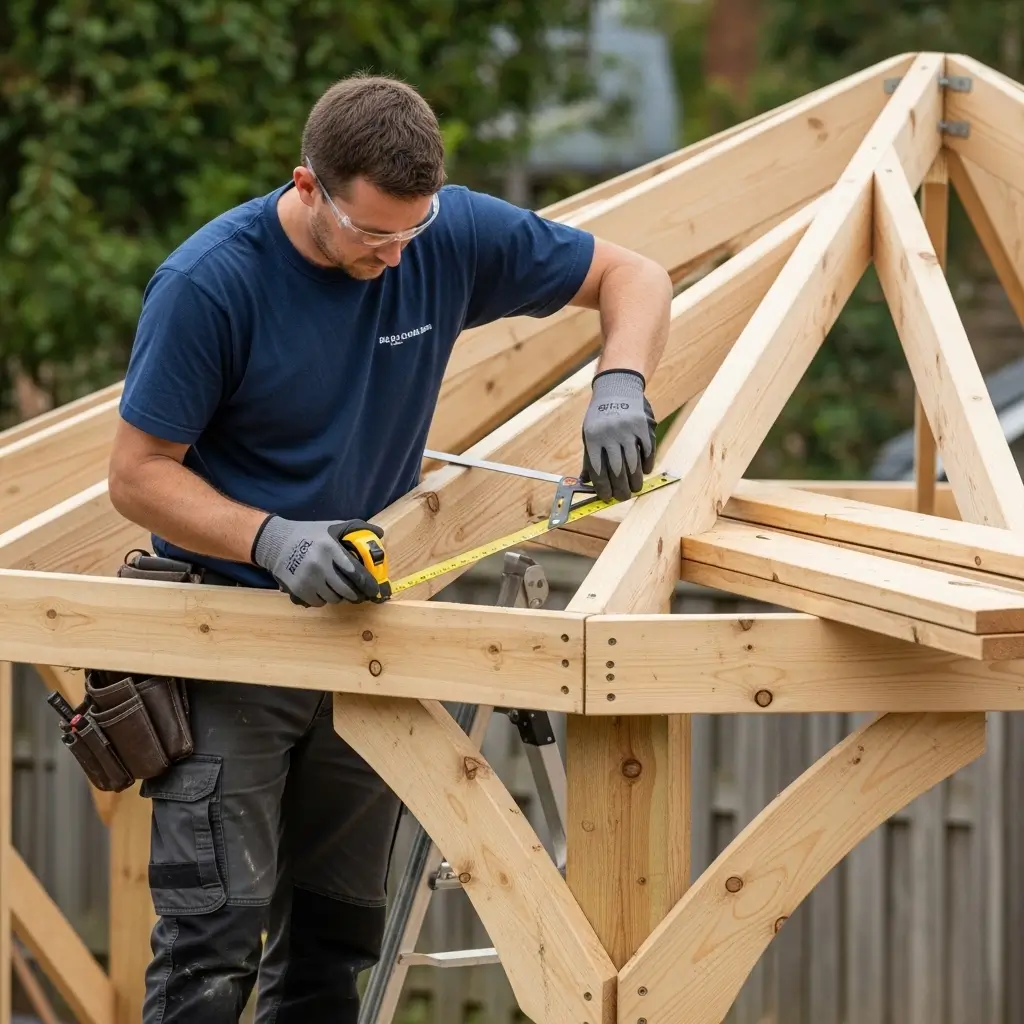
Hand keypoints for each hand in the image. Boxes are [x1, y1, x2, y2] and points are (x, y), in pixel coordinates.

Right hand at [251, 516, 384, 606]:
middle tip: (360, 595)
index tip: (374, 591)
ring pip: (333, 598)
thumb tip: (380, 534)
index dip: (368, 585)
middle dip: (356, 595)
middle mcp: (320, 565)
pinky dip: (324, 599)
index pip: (355, 572)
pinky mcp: (298, 589)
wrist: (275, 542)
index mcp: (331, 548)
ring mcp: (308, 579)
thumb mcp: (332, 527)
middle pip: (346, 590)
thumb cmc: (308, 534)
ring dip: (340, 597)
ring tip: (340, 591)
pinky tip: (324, 591)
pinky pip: (319, 603)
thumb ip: (356, 528)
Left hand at [580, 369, 656, 501]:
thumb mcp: (588, 433)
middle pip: (617, 470)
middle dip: (620, 488)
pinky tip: (645, 471)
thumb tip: (586, 481)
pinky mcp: (643, 427)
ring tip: (634, 488)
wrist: (617, 387)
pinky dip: (647, 464)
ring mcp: (628, 431)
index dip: (603, 487)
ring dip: (635, 480)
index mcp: (593, 438)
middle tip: (623, 497)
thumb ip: (589, 457)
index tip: (607, 497)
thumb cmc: (600, 415)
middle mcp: (610, 435)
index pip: (598, 470)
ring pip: (633, 464)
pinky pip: (647, 451)